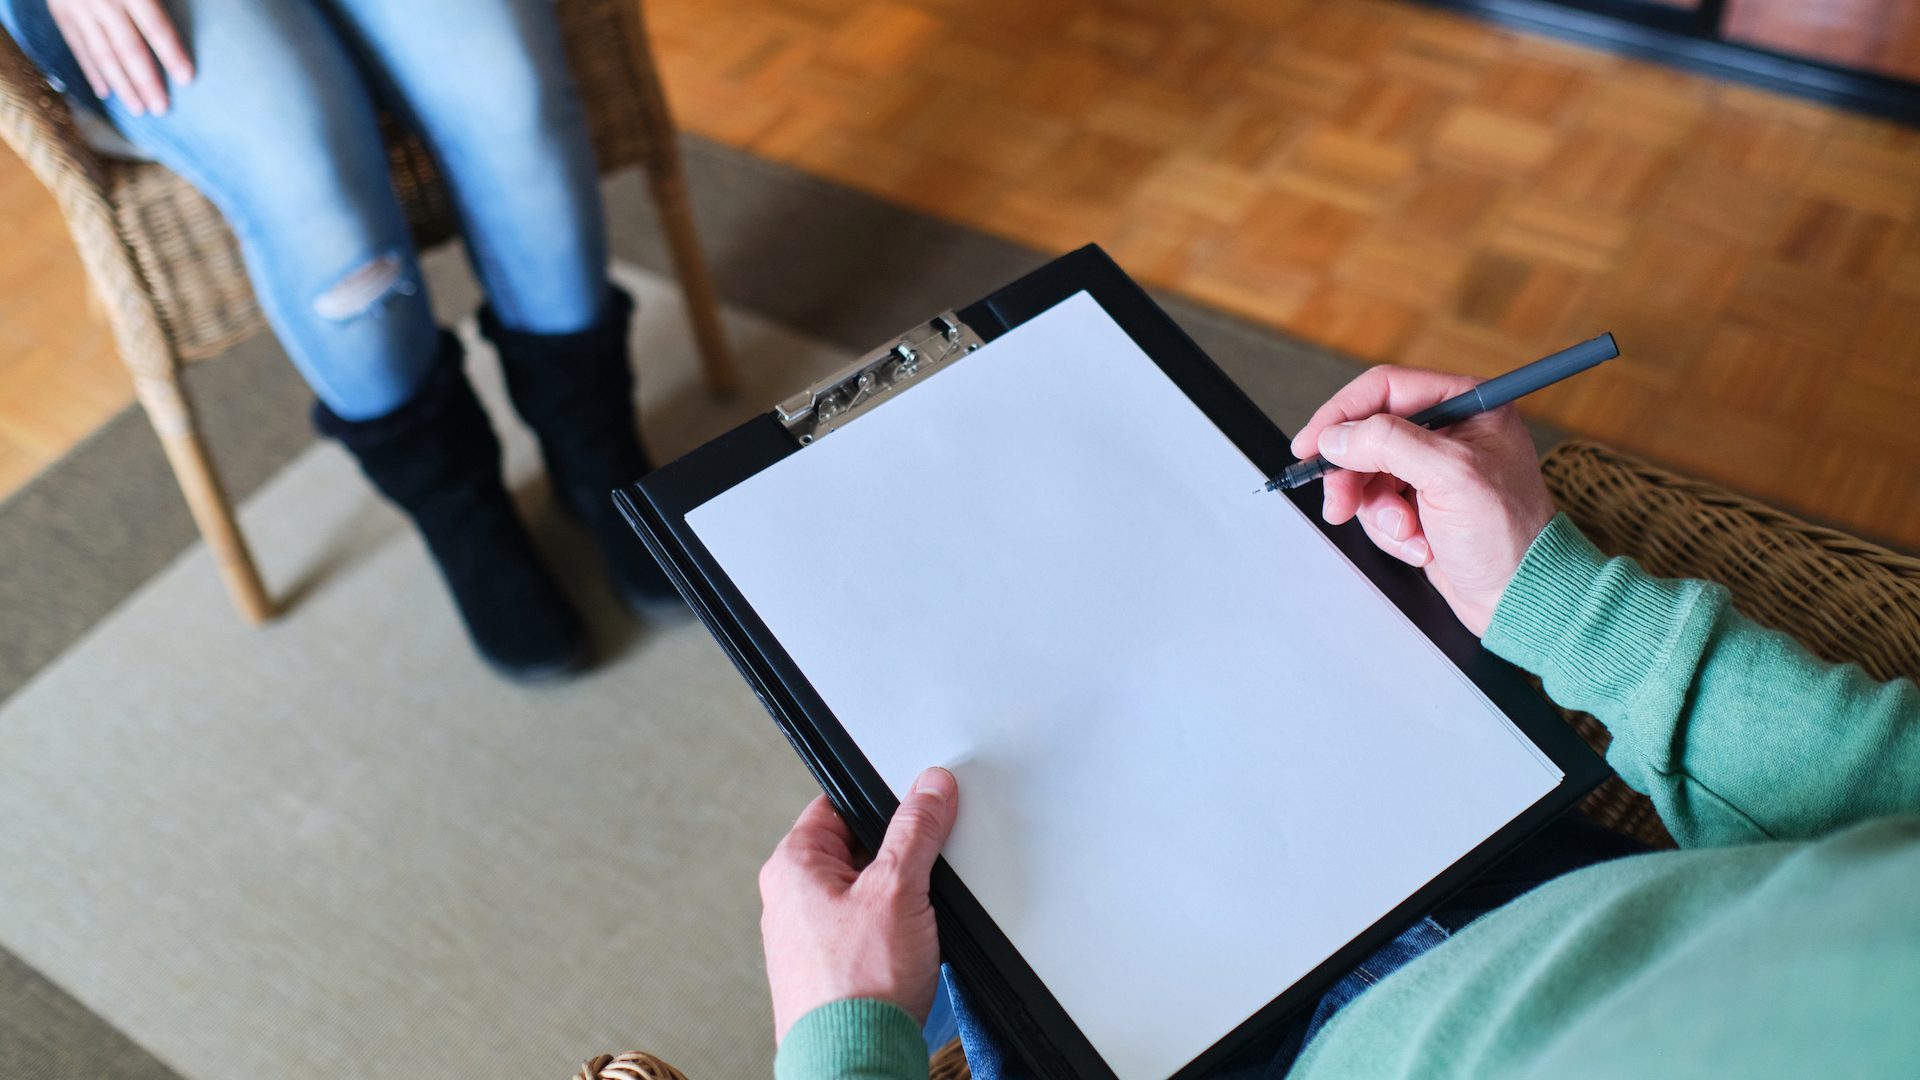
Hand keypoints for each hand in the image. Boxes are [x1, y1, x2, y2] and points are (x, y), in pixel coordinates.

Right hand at [48, 0, 192, 116]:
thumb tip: (205, 5)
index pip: (154, 26)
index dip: (172, 53)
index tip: (188, 78)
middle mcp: (101, 0)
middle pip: (128, 48)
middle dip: (146, 81)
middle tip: (162, 109)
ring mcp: (77, 6)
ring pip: (101, 52)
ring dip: (121, 84)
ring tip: (139, 109)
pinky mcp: (59, 10)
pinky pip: (77, 45)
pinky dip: (91, 70)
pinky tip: (105, 92)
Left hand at [760, 767, 958, 1043]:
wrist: (854, 1062)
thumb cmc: (858, 987)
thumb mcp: (898, 889)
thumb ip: (916, 830)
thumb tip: (929, 788)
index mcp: (792, 865)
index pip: (838, 804)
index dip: (882, 800)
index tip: (917, 804)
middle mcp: (791, 897)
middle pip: (857, 847)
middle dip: (898, 856)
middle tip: (924, 870)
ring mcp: (809, 934)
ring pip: (867, 891)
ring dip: (900, 898)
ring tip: (916, 920)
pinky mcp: (830, 965)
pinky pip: (868, 929)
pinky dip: (894, 931)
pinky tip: (912, 948)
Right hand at [1291, 366, 1555, 635]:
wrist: (1521, 597)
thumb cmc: (1508, 535)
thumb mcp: (1451, 477)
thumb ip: (1390, 444)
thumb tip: (1336, 437)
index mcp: (1467, 404)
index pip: (1385, 388)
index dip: (1342, 414)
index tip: (1311, 445)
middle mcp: (1449, 430)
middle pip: (1368, 435)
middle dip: (1354, 475)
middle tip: (1341, 503)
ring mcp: (1433, 469)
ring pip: (1367, 475)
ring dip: (1378, 511)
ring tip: (1408, 533)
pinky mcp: (1422, 504)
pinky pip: (1378, 507)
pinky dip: (1392, 532)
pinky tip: (1422, 546)